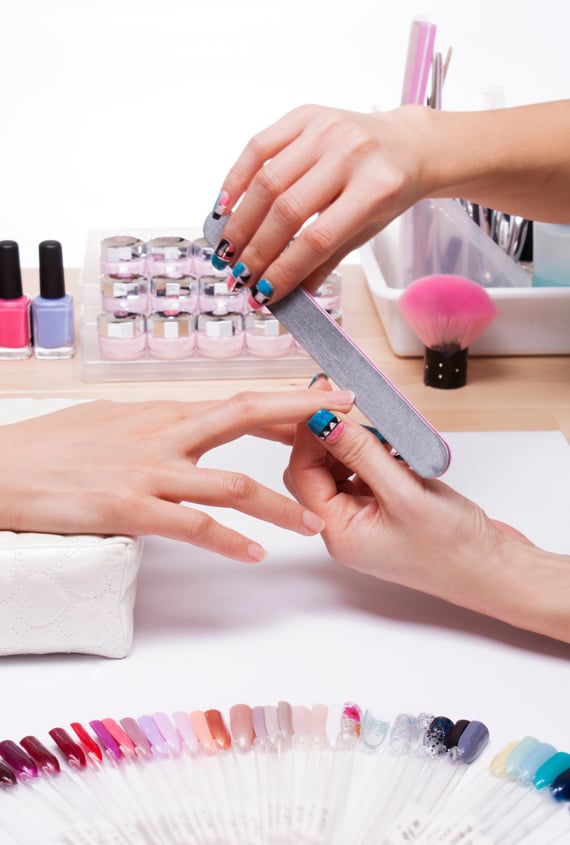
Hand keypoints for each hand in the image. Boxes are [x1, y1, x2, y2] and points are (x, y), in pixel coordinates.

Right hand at [0, 388, 353, 562]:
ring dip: (280, 502)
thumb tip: (182, 423)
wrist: (0, 469)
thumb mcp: (109, 420)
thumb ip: (153, 424)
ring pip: (231, 481)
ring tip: (315, 523)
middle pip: (246, 414)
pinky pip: (191, 525)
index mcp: (161, 413)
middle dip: (302, 416)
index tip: (321, 407)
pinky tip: (254, 554)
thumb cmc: (51, 447)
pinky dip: (228, 540)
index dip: (285, 405)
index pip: (236, 404)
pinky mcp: (129, 508)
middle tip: (348, 422)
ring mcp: (148, 470)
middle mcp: (163, 433)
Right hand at [209, 104, 426, 304]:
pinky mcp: (305, 114)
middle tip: (238, 277)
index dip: (284, 269)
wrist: (405, 143)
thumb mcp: (366, 231)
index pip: (318, 239)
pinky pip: (258, 147)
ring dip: (241, 223)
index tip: (262, 293)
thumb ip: (324, 262)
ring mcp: (326, 130)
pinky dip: (235, 180)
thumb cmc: (385, 190)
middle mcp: (351, 154)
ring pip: (267, 181)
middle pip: (288, 210)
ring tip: (226, 252)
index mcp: (376, 189)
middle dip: (257, 251)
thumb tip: (284, 296)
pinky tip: (224, 209)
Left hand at [284, 395, 569, 641]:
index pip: (302, 474)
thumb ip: (363, 455)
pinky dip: (376, 454)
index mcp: (340, 532)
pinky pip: (367, 474)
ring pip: (341, 469)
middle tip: (350, 407)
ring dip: (355, 444)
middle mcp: (346, 526)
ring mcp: (366, 518)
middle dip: (329, 437)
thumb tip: (325, 423)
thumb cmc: (454, 549)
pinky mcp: (387, 509)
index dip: (309, 435)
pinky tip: (395, 445)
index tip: (325, 402)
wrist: (496, 572)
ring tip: (382, 430)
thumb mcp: (405, 494)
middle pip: (315, 471)